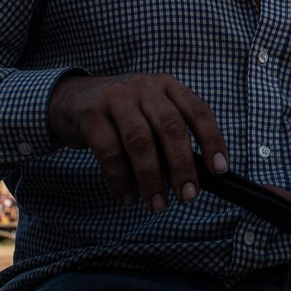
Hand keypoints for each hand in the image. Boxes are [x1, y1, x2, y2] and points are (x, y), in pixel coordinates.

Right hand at [49, 73, 228, 210]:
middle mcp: (145, 87)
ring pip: (140, 142)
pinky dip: (121, 180)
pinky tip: (128, 197)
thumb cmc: (122, 113)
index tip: (220, 170)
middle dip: (182, 166)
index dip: (212, 141)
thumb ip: (170, 135)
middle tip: (188, 196)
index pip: (198, 112)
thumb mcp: (150, 112)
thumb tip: (193, 175)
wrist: (71, 99)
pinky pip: (109, 152)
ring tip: (157, 204)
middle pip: (170, 127)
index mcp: (168, 86)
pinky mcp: (91, 115)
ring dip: (151, 178)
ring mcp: (116, 98)